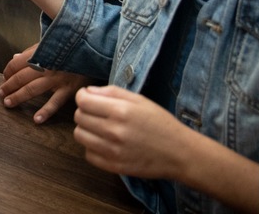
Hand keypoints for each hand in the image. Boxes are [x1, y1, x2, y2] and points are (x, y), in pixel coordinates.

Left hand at [0, 44, 91, 123]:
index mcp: (40, 52)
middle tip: (1, 93)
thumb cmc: (71, 48)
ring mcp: (57, 78)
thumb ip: (32, 51)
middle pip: (21, 77)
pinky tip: (37, 119)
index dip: (7, 72)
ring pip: (32, 89)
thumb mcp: (51, 43)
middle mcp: (46, 65)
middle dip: (8, 86)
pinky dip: (45, 111)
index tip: (4, 78)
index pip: (16, 64)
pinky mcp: (69, 89)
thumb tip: (14, 57)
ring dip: (18, 97)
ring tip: (8, 103)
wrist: (97, 51)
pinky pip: (55, 102)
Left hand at [74, 86, 188, 177]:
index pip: (82, 100)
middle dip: (85, 112)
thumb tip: (88, 91)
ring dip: (87, 130)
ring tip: (101, 129)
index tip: (89, 99)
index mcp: (120, 110)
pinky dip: (93, 148)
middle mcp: (113, 130)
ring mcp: (113, 151)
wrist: (180, 153)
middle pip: (78, 117)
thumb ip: (112, 92)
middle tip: (98, 114)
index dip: (83, 96)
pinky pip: (88, 154)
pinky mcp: (114, 166)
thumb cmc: (160, 123)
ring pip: (79, 135)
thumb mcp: (139, 100)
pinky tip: (105, 144)